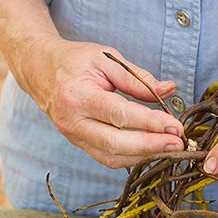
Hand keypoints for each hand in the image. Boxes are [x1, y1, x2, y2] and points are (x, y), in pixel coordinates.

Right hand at [17, 37, 184, 167]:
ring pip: (112, 158)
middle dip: (151, 146)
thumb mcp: (107, 58)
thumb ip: (138, 78)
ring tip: (171, 150)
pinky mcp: (79, 144)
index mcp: (77, 95)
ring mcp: (73, 137)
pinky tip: (152, 150)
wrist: (40, 69)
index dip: (150, 123)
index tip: (176, 127)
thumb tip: (169, 89)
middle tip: (178, 145)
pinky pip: (107, 158)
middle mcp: (72, 121)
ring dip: (144, 157)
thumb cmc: (76, 61)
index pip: (119, 115)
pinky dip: (132, 158)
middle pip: (115, 143)